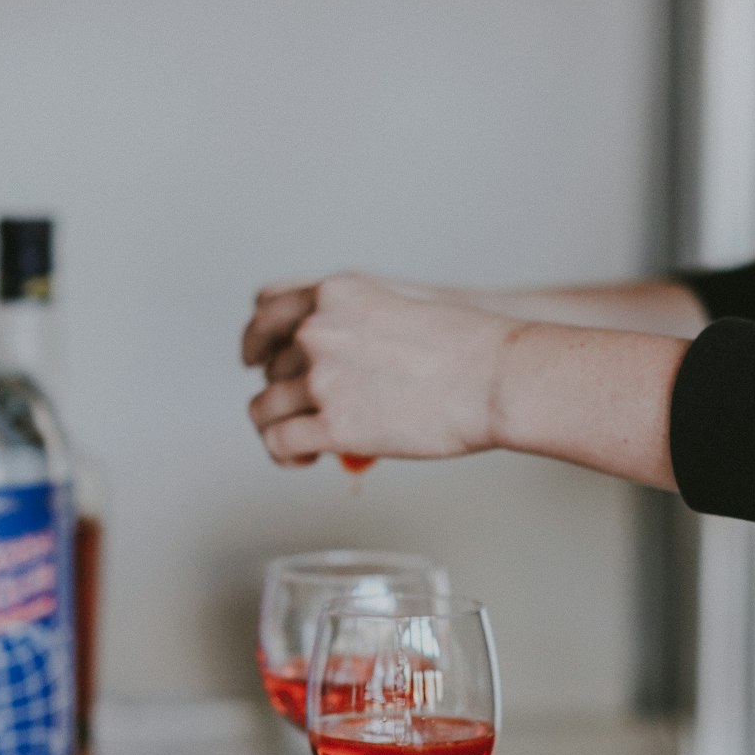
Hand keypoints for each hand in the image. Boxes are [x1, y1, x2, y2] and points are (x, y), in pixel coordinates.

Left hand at [241, 273, 520, 466]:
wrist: (497, 377)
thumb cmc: (470, 345)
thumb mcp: (404, 302)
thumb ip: (360, 319)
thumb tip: (345, 354)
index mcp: (334, 294)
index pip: (266, 309)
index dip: (257, 338)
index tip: (257, 356)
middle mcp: (318, 331)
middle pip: (269, 364)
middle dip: (280, 388)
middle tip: (297, 406)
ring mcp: (322, 379)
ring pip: (264, 407)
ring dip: (275, 425)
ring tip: (297, 442)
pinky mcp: (334, 427)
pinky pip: (280, 442)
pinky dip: (283, 454)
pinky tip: (301, 460)